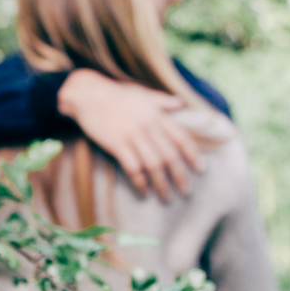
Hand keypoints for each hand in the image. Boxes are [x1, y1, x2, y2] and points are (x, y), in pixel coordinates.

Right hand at [57, 69, 203, 201]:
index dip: (193, 154)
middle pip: (169, 155)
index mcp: (157, 114)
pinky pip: (132, 167)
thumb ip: (162, 100)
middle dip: (180, 175)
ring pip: (153, 164)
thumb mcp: (142, 93)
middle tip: (186, 191)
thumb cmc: (117, 94)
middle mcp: (148, 125)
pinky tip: (144, 192)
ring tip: (167, 197)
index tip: (201, 168)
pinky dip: (140, 182)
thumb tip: (181, 103)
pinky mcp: (116, 144)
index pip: (181, 137)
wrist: (88, 94)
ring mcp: (132, 135)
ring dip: (161, 183)